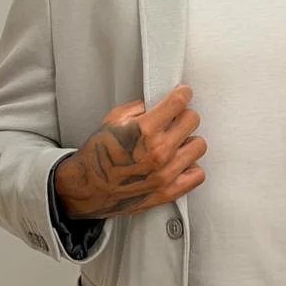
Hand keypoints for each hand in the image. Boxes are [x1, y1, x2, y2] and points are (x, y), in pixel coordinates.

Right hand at [54, 86, 206, 220]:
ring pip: (198, 146)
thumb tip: (158, 103)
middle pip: (192, 120)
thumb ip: (139, 108)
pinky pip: (198, 174)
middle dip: (183, 116)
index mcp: (145, 130)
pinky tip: (178, 163)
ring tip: (175, 144)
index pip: (179, 102)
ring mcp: (166, 173)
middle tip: (175, 120)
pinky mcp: (169, 192)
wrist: (87, 188)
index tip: (183, 94)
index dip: (182, 94)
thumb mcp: (113, 120)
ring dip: (188, 142)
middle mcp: (159, 151)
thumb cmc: (98, 155)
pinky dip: (190, 167)